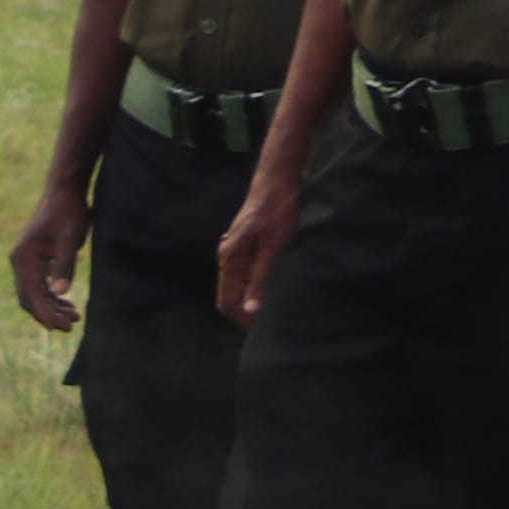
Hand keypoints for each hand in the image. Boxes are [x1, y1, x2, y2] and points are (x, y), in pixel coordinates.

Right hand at [9, 179, 89, 334]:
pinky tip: (67, 302)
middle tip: (70, 327)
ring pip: (34, 293)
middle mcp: (20, 262)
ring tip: (74, 317)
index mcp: (24, 259)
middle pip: (29, 298)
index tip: (62, 327)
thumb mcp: (71, 239)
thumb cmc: (69, 213)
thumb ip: (65, 265)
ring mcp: (26, 261)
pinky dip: (52, 296)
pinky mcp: (35, 259)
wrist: (64, 191)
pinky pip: (38, 284)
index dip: (45, 313)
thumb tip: (61, 292)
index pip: (31, 294)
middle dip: (48, 314)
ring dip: (51, 307)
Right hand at [215, 166, 302, 327]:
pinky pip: (252, 273)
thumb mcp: (275, 246)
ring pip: (244, 285)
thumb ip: (261, 278)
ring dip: (259, 297)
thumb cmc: (277, 210)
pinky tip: (282, 285)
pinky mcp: (250, 245)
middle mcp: (229, 257)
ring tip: (282, 305)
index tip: (264, 330)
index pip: (226, 302)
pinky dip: (264, 283)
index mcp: (229, 259)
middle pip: (234, 295)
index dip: (242, 319)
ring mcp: (239, 251)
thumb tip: (251, 310)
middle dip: (251, 311)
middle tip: (278, 321)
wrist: (279, 178)